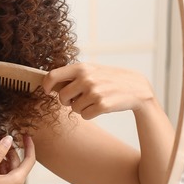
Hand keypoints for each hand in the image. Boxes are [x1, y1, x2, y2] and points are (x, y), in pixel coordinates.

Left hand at [42, 63, 156, 119]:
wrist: (136, 88)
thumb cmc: (109, 79)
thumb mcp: (92, 70)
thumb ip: (72, 75)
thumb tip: (49, 84)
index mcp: (81, 67)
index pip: (52, 76)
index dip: (46, 85)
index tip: (47, 91)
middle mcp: (86, 78)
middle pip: (62, 97)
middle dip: (68, 101)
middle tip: (79, 98)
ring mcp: (94, 92)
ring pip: (73, 109)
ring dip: (81, 108)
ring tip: (94, 100)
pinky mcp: (102, 105)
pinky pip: (84, 116)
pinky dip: (90, 114)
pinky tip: (100, 106)